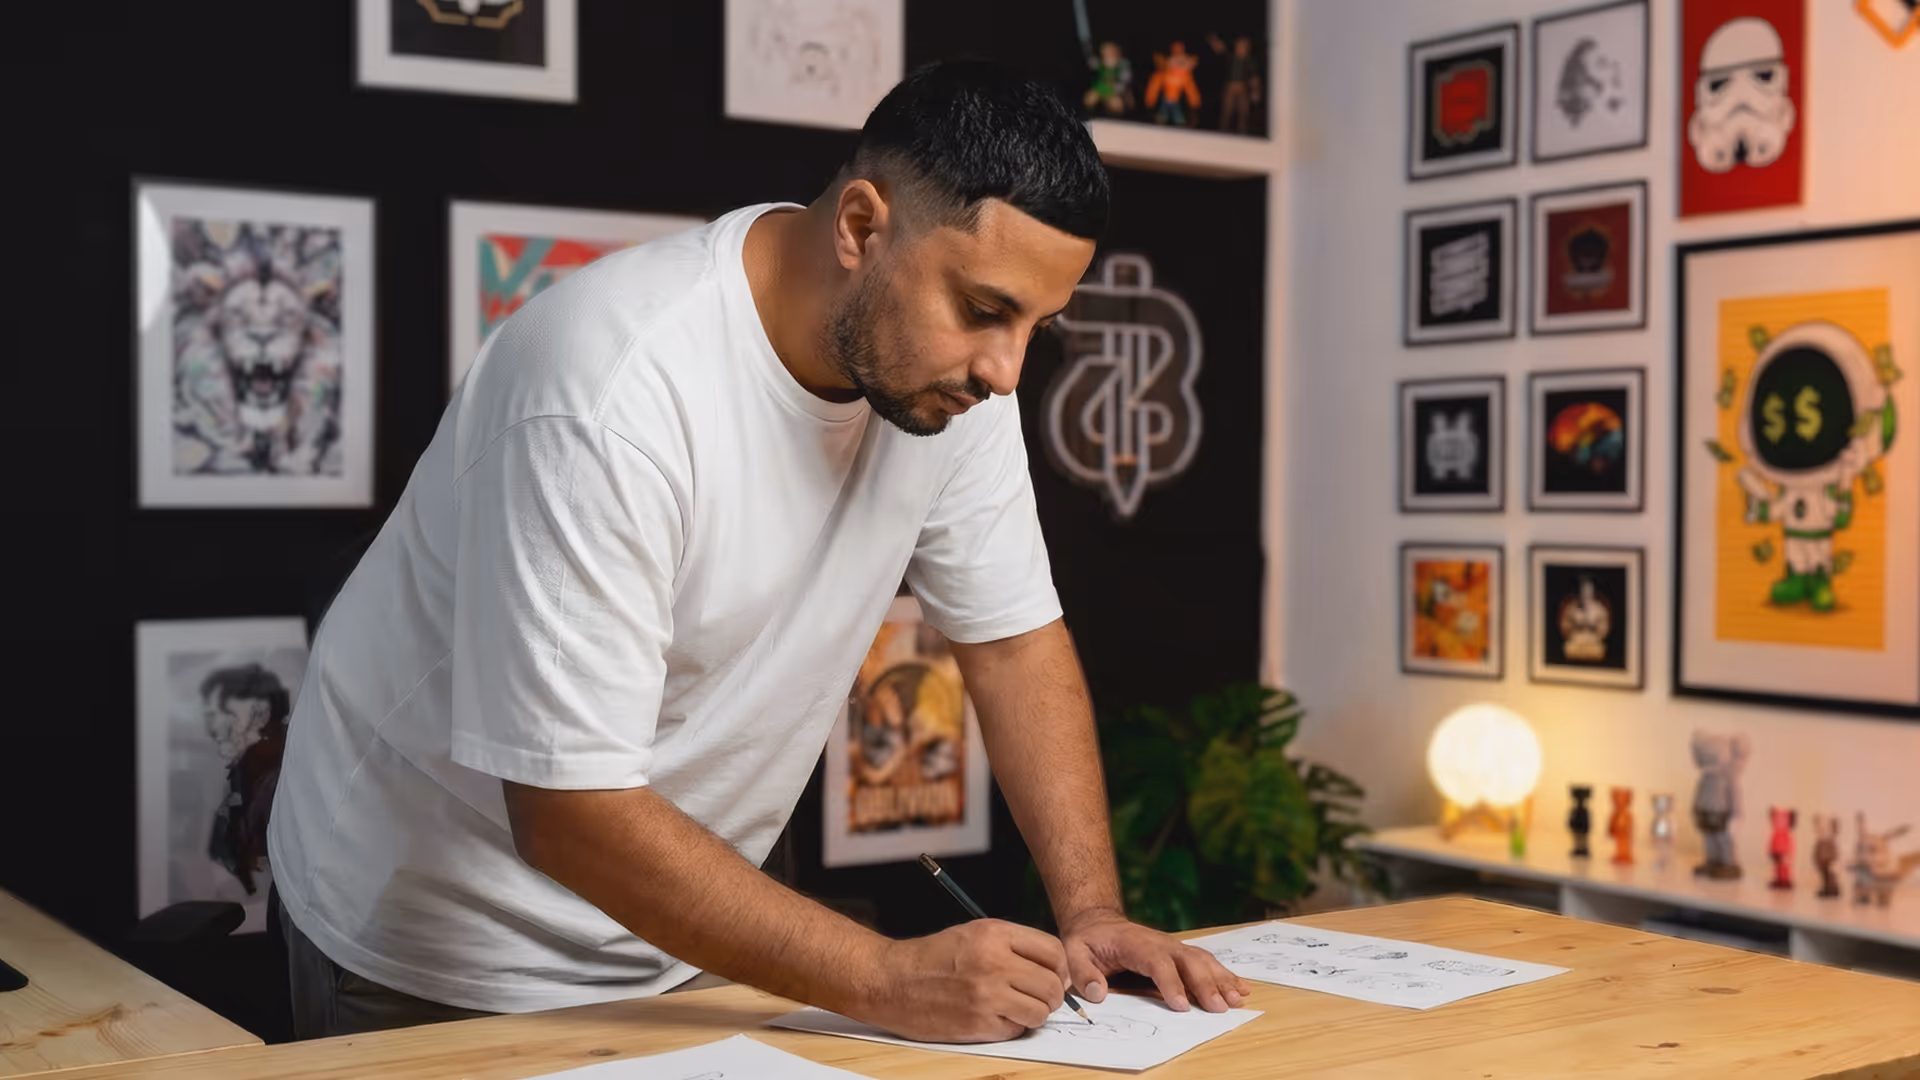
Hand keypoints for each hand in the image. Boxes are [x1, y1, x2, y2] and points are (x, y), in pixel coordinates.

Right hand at [860, 919, 1070, 1042]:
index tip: (1055, 976)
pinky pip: (1016, 1030)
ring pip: (1040, 1011)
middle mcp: (994, 963)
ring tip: (1015, 1008)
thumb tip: (1053, 968)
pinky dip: (1011, 1027)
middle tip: (1038, 997)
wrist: (891, 981)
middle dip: (1051, 995)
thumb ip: (1014, 946)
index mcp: (995, 934)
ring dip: (1033, 1014)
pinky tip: (994, 1017)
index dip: (1059, 967)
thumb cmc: (931, 958)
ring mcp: (987, 995)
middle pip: (1052, 985)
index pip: (1054, 951)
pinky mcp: (978, 1024)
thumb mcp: (974, 933)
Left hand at [1060, 909, 1248, 1012]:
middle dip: (1205, 984)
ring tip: (1236, 1000)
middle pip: (1188, 961)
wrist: (1098, 922)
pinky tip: (1241, 987)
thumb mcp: (1074, 952)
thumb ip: (1084, 973)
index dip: (1171, 983)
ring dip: (1221, 980)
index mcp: (1136, 944)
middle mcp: (1161, 943)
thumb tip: (1098, 993)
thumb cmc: (1087, 940)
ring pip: (1202, 961)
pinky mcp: (1180, 954)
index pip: (1158, 963)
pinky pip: (1206, 962)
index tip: (1182, 1005)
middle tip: (1218, 1007)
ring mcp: (1173, 947)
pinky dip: (1224, 974)